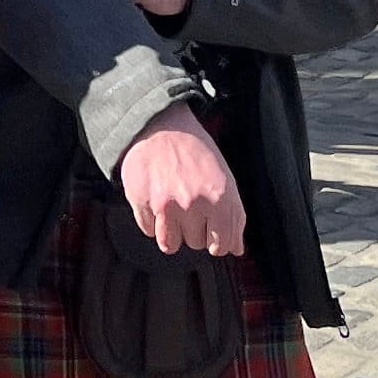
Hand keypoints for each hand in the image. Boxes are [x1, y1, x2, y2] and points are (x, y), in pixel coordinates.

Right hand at [117, 106, 244, 256]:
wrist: (161, 127)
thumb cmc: (196, 153)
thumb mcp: (224, 180)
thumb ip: (234, 217)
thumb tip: (236, 250)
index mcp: (219, 198)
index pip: (221, 245)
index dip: (216, 241)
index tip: (210, 230)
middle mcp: (193, 204)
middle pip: (195, 244)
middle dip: (193, 228)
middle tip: (189, 203)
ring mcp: (165, 205)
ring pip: (170, 245)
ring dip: (172, 231)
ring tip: (173, 207)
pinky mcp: (141, 202)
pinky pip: (149, 230)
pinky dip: (152, 220)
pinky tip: (156, 198)